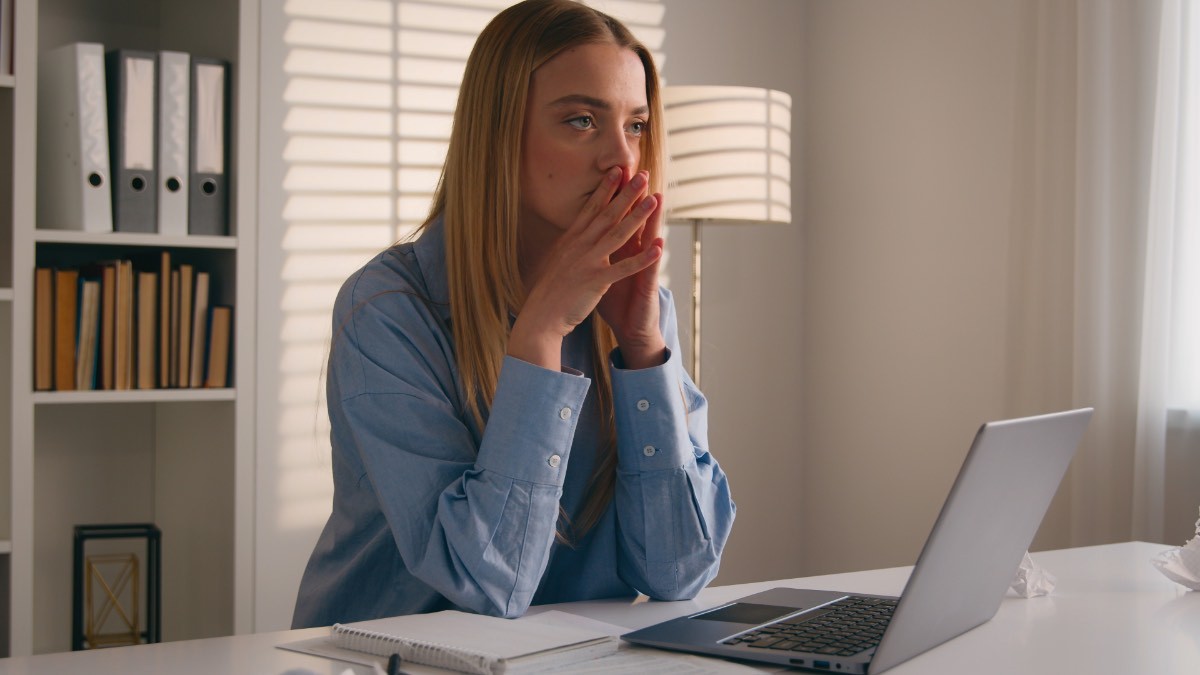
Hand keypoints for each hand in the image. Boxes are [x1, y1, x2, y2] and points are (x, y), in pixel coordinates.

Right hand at [509, 167, 662, 370]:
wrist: (540, 316)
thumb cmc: (549, 292)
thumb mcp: (557, 261)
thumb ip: (570, 246)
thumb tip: (574, 232)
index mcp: (571, 240)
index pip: (591, 208)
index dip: (606, 188)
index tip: (618, 170)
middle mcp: (580, 246)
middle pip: (608, 214)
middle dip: (626, 193)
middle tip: (643, 175)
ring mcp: (588, 262)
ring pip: (618, 234)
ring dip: (638, 216)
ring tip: (654, 200)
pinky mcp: (596, 281)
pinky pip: (624, 268)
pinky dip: (642, 258)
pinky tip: (658, 248)